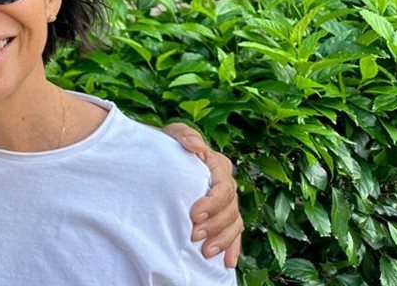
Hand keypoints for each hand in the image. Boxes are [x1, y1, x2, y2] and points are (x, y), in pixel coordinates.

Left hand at [162, 122, 243, 267]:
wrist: (162, 156)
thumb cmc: (168, 145)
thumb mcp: (174, 134)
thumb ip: (185, 136)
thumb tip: (195, 145)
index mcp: (218, 165)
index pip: (222, 186)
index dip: (212, 202)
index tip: (194, 213)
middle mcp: (226, 184)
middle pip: (229, 208)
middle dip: (214, 224)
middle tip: (193, 235)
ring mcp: (225, 202)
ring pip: (234, 223)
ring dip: (222, 239)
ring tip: (206, 252)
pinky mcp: (221, 216)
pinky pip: (233, 233)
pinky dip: (232, 248)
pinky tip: (227, 263)